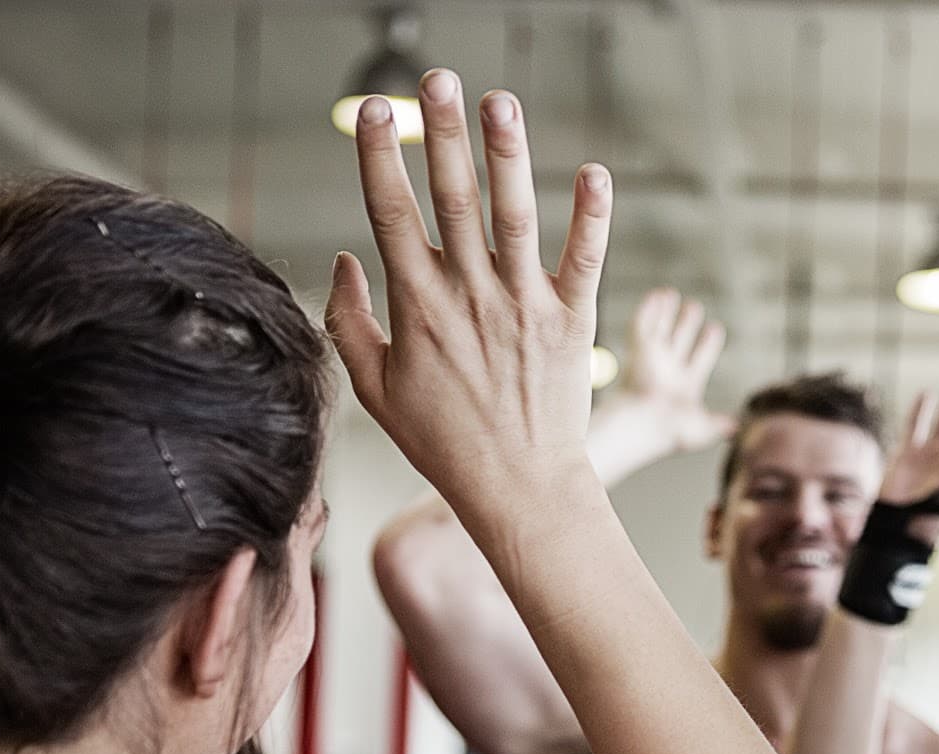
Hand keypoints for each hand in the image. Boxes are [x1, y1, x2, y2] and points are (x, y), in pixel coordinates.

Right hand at [326, 74, 610, 532]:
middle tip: (437, 78)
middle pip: (452, 198)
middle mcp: (470, 296)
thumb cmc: (444, 443)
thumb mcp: (376, 390)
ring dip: (507, 154)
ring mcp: (524, 306)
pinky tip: (595, 172)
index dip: (379, 157)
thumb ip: (350, 323)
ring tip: (501, 99)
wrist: (519, 490)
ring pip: (514, 214)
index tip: (371, 109)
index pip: (391, 213)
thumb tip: (343, 260)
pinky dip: (591, 216)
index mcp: (417, 307)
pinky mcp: (573, 321)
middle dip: (441, 133)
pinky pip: (585, 258)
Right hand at [615, 287, 733, 452]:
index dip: (707, 344)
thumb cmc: (671, 431)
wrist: (645, 424)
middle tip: (694, 307)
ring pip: (661, 330)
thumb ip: (720, 425)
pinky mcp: (638, 349)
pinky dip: (649, 309)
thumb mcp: (702, 430)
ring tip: (671, 293)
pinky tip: (656, 295)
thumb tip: (740, 427)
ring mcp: (653, 358)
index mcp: (685, 386)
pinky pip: (643, 324)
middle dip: (687, 324)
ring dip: (666, 313)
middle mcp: (668, 370)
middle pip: (680, 340)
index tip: (715, 328)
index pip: (700, 359)